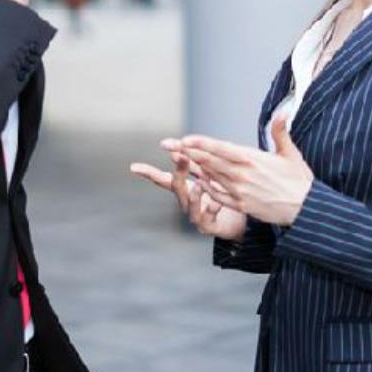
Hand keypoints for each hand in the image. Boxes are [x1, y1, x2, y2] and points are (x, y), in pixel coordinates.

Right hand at [130, 148, 247, 240]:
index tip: (134, 167)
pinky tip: (217, 203)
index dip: (148, 173)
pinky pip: (208, 218)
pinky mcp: (209, 226)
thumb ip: (196, 162)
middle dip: (179, 171)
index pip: (163, 179)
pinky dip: (212, 209)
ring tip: (200, 183)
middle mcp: (186, 202)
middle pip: (177, 187)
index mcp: (184, 189)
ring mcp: (196, 215)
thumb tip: (182, 145)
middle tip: (181, 156)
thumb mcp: (207, 175)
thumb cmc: (220, 195)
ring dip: (194, 193)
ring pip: (190, 205)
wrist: (237, 220)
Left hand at [176, 118, 313, 225]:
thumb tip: (282, 111)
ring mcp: (240, 192)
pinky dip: (205, 186)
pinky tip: (196, 179)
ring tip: (175, 158)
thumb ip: (281, 132)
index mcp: (253, 159)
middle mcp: (242, 175)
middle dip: (186, 152)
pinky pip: (217, 195)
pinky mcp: (241, 205)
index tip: (184, 139)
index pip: (220, 148)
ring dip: (192, 167)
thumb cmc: (299, 181)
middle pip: (209, 161)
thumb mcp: (291, 153)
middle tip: (167, 145)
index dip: (200, 143)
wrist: (306, 210)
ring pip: (210, 176)